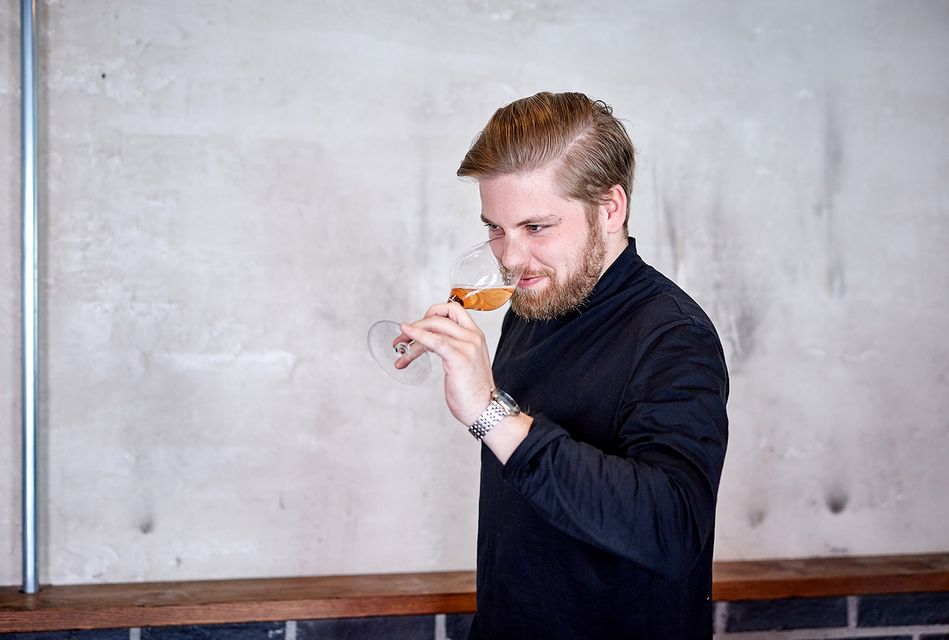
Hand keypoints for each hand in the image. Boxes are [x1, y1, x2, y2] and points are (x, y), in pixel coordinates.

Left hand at [398, 302, 493, 425]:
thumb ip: (451, 348)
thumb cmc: (471, 392)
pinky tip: (406, 334)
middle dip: (417, 324)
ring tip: (399, 346)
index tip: (420, 325)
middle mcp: (473, 337)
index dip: (433, 312)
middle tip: (402, 338)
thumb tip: (427, 342)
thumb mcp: (463, 362)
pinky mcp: (459, 358)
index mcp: (475, 335)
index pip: (453, 309)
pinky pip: (434, 340)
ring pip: (434, 328)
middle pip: (439, 317)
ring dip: (412, 335)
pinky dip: (417, 335)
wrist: (484, 410)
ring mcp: (467, 346)